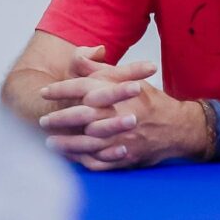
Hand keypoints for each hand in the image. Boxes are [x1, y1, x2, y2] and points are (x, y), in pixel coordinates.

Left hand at [39, 72, 208, 170]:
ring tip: (49, 143)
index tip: (44, 92)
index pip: (82, 88)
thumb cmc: (149, 102)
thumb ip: (99, 69)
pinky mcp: (126, 157)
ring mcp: (122, 139)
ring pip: (88, 142)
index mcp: (117, 93)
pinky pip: (101, 161)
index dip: (60, 90)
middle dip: (59, 119)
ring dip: (66, 143)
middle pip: (81, 116)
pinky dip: (83, 160)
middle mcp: (119, 115)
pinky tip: (70, 158)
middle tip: (42, 121)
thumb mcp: (126, 79)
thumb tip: (78, 58)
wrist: (177, 128)